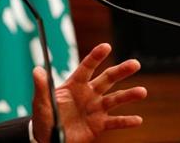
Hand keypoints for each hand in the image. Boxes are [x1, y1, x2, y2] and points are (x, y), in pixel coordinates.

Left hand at [31, 43, 146, 142]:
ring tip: (142, 92)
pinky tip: (138, 119)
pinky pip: (115, 122)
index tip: (106, 46)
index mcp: (75, 85)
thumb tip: (37, 70)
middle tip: (135, 64)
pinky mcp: (99, 125)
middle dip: (121, 71)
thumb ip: (42, 86)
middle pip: (107, 79)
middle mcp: (88, 94)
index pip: (87, 67)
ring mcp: (96, 109)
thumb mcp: (41, 102)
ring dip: (129, 95)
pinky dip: (126, 121)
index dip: (96, 56)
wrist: (49, 138)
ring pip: (115, 99)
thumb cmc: (44, 117)